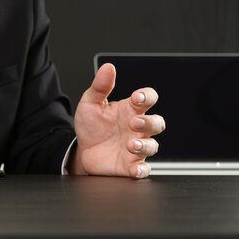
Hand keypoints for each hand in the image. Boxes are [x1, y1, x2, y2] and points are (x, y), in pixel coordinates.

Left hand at [70, 63, 164, 177]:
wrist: (82, 150)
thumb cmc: (92, 126)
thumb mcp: (90, 104)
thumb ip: (100, 87)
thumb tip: (108, 67)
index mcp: (130, 110)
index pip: (148, 98)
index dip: (147, 96)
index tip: (138, 98)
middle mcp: (137, 128)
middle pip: (157, 122)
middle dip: (149, 122)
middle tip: (134, 122)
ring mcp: (136, 147)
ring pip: (152, 146)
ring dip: (145, 145)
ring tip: (131, 145)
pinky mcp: (130, 165)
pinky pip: (143, 169)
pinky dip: (141, 170)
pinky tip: (134, 169)